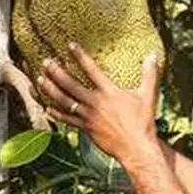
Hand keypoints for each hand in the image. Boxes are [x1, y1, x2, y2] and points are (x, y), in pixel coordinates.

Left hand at [36, 43, 160, 166]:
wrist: (137, 148)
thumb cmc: (143, 121)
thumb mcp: (148, 95)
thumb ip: (150, 74)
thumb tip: (153, 55)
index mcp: (109, 92)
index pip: (91, 70)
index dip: (80, 56)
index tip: (70, 45)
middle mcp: (95, 102)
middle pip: (70, 85)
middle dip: (56, 72)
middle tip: (45, 62)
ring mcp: (88, 116)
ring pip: (64, 101)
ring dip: (50, 90)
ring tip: (39, 80)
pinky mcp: (85, 129)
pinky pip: (67, 120)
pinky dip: (56, 113)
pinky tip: (46, 108)